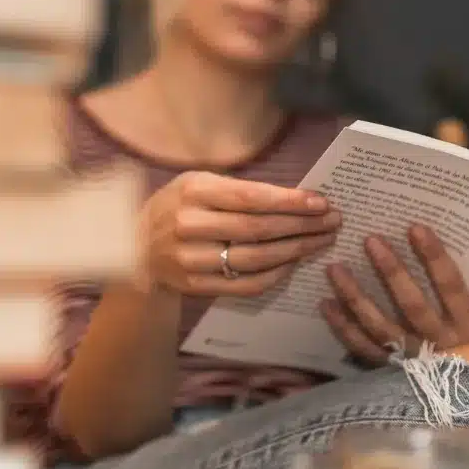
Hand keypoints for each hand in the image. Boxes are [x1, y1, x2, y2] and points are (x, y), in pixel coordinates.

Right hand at [138, 171, 340, 296]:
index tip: (321, 202)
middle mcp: (189, 225)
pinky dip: (275, 275)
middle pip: (258, 229)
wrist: (135, 247)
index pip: (251, 198)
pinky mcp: (196, 286)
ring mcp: (191, 259)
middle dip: (302, 226)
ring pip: (255, 259)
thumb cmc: (178, 206)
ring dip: (295, 251)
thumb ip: (239, 189)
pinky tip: (294, 263)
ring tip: (321, 241)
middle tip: (333, 221)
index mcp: (193, 191)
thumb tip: (296, 198)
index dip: (290, 201)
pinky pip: (245, 285)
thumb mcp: (197, 183)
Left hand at [321, 224, 468, 364]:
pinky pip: (363, 349)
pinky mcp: (390, 373)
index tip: (415, 228)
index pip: (452, 287)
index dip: (434, 258)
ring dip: (355, 296)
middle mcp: (440, 344)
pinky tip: (326, 304)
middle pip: (412, 305)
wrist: (467, 402)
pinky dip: (343, 328)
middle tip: (370, 240)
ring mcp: (412, 361)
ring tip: (334, 268)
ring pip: (380, 327)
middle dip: (391, 272)